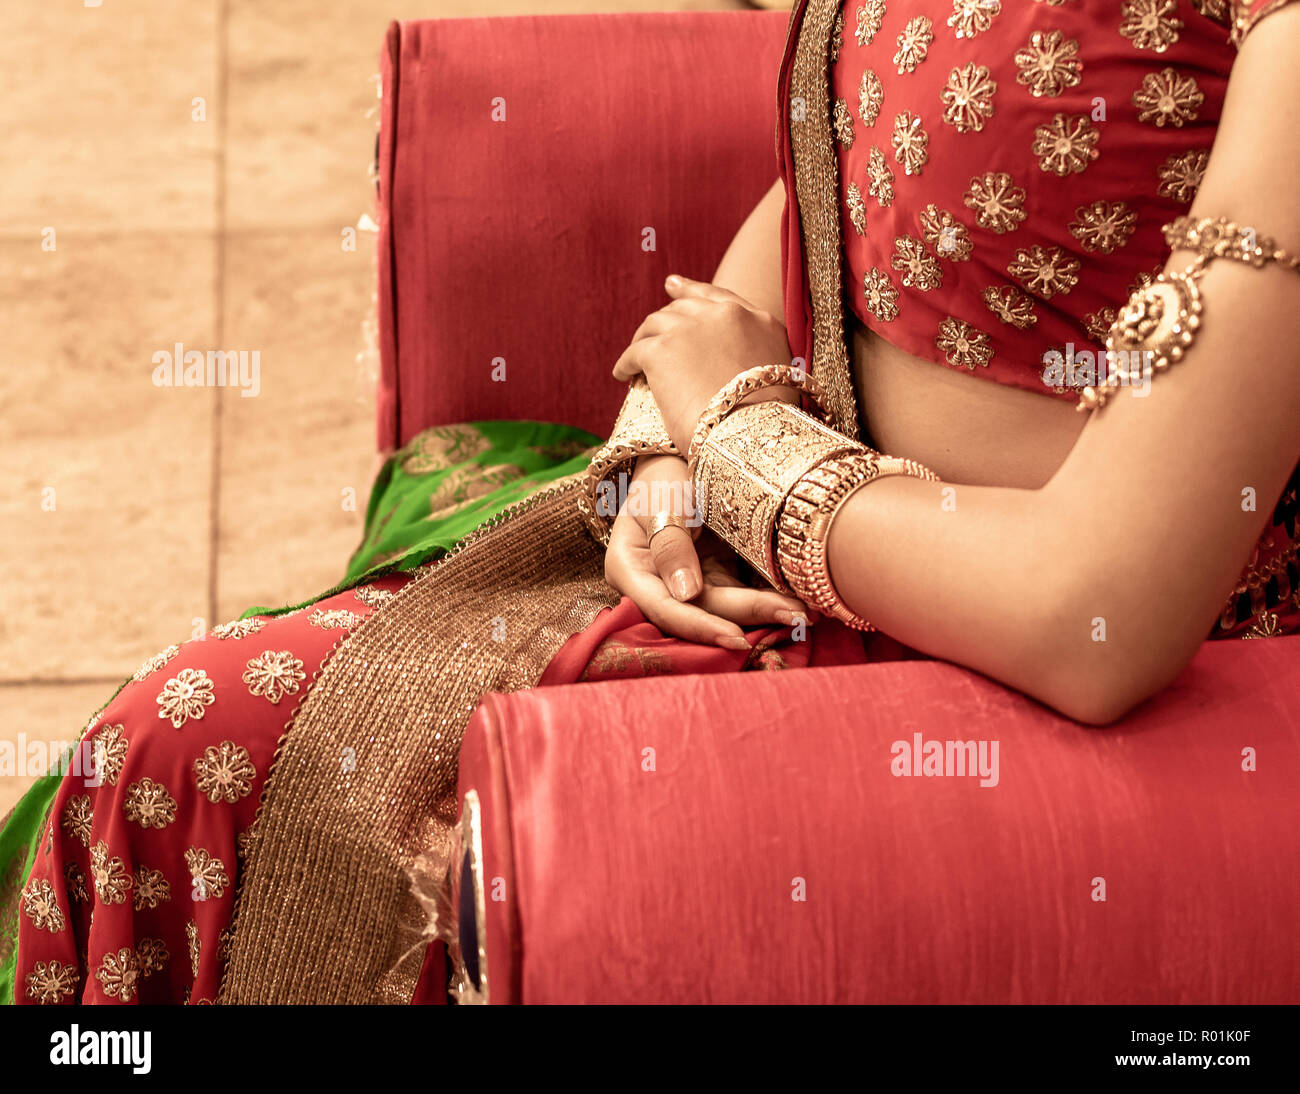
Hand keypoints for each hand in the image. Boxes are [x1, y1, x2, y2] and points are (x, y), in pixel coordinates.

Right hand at [603, 453, 814, 649]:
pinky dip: (769, 595)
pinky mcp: (714, 575)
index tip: (735, 637)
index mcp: (631, 569)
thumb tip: (686, 596)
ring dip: (766, 610)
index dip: (699, 627)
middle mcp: (657, 584)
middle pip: (702, 610)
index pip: (665, 608)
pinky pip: (742, 591)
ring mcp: (688, 581)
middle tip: (794, 618)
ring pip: (727, 605)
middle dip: (748, 616)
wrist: (678, 455)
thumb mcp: (662, 500)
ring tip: (806, 614)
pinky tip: (799, 600)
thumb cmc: (662, 475)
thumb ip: (670, 546)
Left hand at [612, 275, 800, 453]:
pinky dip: (626, 363)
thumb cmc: (767, 422)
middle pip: (683, 308)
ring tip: (635, 360)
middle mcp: (726, 315)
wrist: (751, 437)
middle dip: (666, 320)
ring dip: (643, 341)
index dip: (690, 290)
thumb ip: (757, 357)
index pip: (716, 296)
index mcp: (759, 320)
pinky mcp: (661, 350)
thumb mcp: (777, 375)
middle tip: (649, 334)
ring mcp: (690, 328)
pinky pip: (634, 352)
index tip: (671, 286)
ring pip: (655, 324)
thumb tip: (734, 367)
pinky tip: (623, 375)